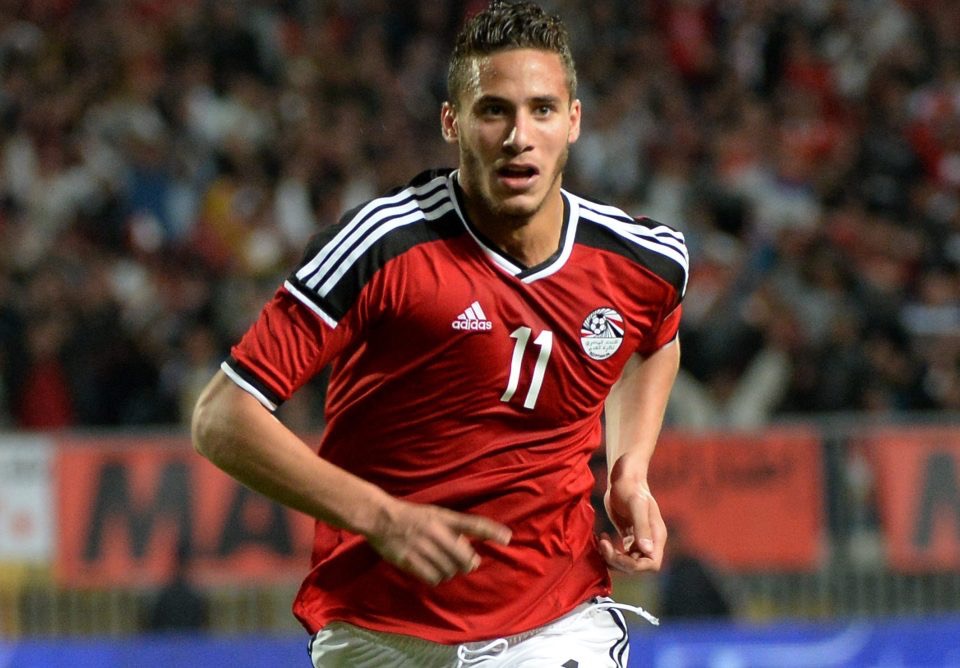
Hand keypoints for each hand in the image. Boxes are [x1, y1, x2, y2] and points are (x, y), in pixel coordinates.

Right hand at [366, 498, 511, 585]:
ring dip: (450, 572)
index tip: (507, 538)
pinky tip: (432, 572)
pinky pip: (432, 577)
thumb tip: (469, 550)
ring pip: (449, 570)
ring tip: (443, 565)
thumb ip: (452, 529)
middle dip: (468, 564)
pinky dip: (435, 578)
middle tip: (467, 565)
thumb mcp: (435, 515)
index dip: (491, 531)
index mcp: (444, 518)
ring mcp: (422, 546)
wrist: (381, 517)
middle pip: (464, 557)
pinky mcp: (409, 559)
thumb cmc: (411, 515)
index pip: (473, 524)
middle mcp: (436, 532)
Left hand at [599, 476, 665, 573]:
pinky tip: (602, 538)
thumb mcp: (636, 505)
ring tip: (601, 541)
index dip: (633, 565)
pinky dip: (609, 553)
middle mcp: (650, 542)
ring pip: (627, 563)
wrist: (624, 477)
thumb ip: (642, 527)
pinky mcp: (628, 537)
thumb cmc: (631, 487)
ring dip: (612, 558)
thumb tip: (647, 551)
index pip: (651, 564)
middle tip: (603, 544)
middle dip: (618, 561)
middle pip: (637, 566)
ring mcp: (639, 540)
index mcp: (657, 536)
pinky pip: (621, 554)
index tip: (615, 553)